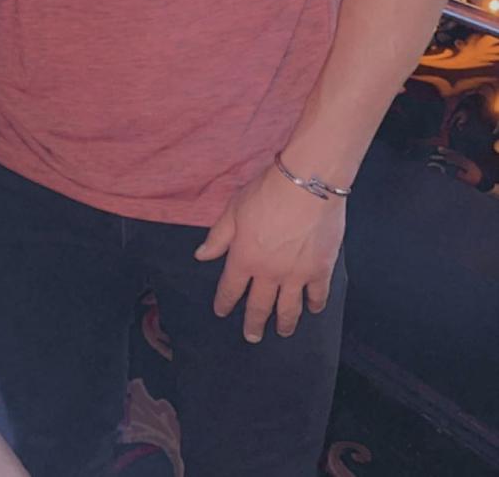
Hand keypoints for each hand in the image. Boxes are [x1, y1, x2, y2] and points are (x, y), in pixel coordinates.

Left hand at [194, 162, 345, 342]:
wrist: (306, 186)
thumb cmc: (266, 193)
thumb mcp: (233, 210)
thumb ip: (218, 237)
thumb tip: (201, 256)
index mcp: (244, 258)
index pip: (230, 288)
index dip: (224, 302)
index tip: (221, 312)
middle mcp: (269, 273)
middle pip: (259, 306)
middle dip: (253, 323)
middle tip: (251, 337)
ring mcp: (297, 275)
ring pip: (288, 308)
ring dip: (283, 323)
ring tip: (281, 333)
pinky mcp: (321, 269)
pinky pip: (317, 295)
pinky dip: (315, 305)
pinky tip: (312, 310)